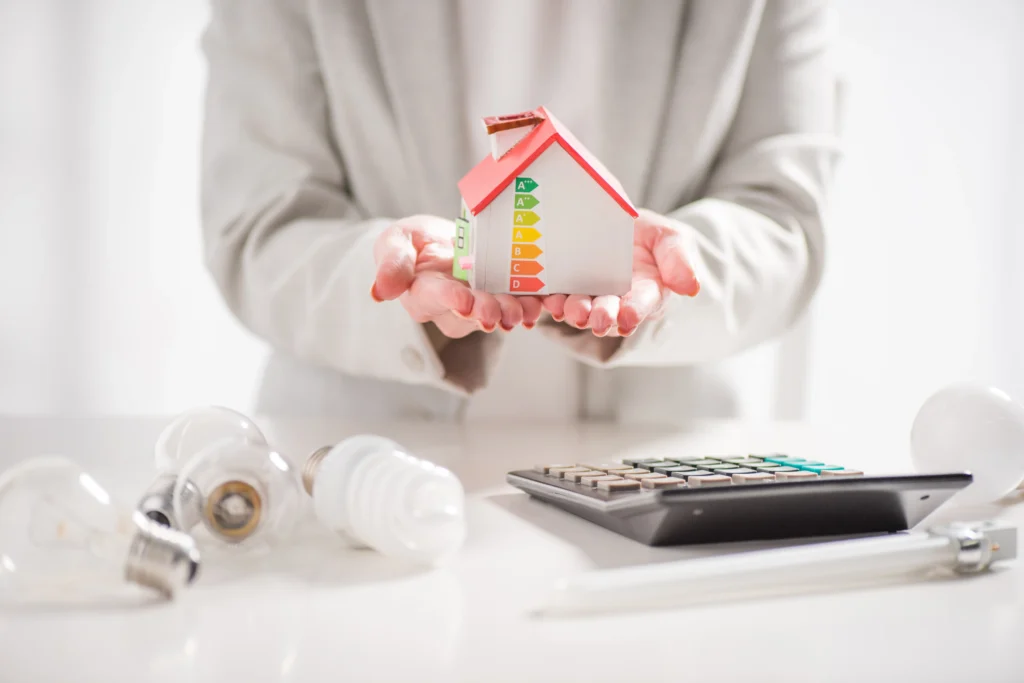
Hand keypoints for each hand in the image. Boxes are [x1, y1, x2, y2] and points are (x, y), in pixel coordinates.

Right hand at [370, 215, 543, 337]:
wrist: (440, 243)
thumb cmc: (412, 242)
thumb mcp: (395, 241)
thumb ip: (391, 262)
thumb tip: (379, 292)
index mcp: (423, 293)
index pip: (434, 299)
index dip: (449, 300)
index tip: (462, 300)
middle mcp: (452, 306)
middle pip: (469, 314)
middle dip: (485, 312)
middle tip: (498, 313)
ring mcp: (480, 303)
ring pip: (496, 313)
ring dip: (512, 312)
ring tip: (524, 310)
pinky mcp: (503, 296)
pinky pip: (519, 303)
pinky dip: (533, 303)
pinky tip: (544, 301)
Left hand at [541, 209, 699, 336]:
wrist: (614, 221)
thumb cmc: (647, 234)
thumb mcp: (669, 237)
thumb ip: (679, 259)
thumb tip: (691, 288)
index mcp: (646, 293)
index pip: (642, 305)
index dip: (635, 311)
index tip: (628, 317)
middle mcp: (616, 301)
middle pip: (609, 313)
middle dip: (602, 317)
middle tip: (596, 319)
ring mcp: (589, 296)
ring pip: (582, 310)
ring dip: (575, 313)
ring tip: (570, 310)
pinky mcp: (565, 289)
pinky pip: (557, 298)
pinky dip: (552, 301)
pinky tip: (548, 299)